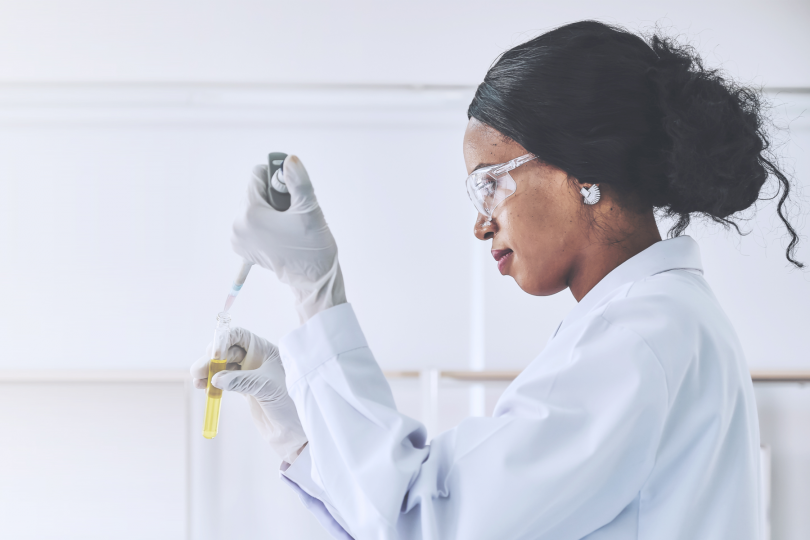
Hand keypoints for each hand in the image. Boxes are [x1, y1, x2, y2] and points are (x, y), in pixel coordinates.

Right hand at [191, 327, 307, 463]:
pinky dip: (212, 384)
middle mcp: (256, 359)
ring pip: (222, 368)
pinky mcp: (245, 389)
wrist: (295, 429)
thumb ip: (242, 381)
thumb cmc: (289, 402)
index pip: (239, 336)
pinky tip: (203, 388)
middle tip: (198, 371)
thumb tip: (216, 378)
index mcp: (264, 350)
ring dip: (208, 372)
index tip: (213, 354)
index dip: (223, 340)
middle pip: (226, 352)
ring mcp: (249, 374)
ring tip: (197, 381)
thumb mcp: (266, 387)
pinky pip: (224, 382)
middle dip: (211, 360)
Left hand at [231, 155, 345, 322]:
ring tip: (289, 226)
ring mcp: (239, 239)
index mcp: (249, 215)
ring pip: (254, 207)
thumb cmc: (313, 247)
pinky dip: (265, 223)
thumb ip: (298, 181)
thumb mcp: (309, 210)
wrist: (313, 280)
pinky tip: (279, 232)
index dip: (278, 178)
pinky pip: (252, 224)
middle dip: (274, 196)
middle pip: (255, 192)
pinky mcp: (244, 248)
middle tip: (292, 214)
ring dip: (271, 209)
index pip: (257, 176)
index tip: (291, 191)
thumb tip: (289, 160)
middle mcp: (238, 226)